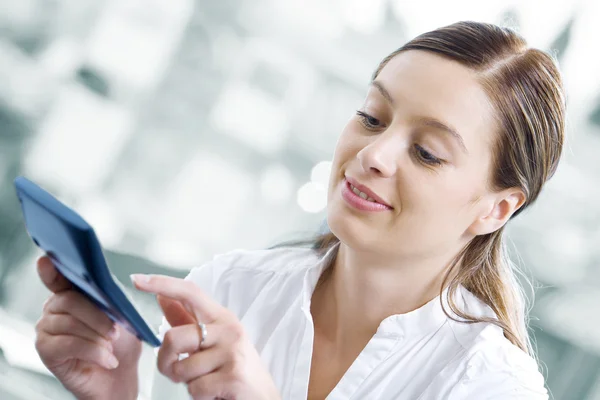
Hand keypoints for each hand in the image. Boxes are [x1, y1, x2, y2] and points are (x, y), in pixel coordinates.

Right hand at [34, 256, 141, 399]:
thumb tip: (107, 288)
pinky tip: (107, 359)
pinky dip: (94, 351)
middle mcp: (54, 307)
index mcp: (72, 293)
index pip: (58, 277)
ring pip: (70, 323)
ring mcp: (46, 328)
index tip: (47, 260)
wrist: (120, 376)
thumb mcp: (123, 315)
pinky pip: (69, 344)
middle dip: (98, 315)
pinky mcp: (46, 350)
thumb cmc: (121, 343)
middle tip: (116, 330)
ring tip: (112, 346)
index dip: (51, 269)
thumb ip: (111, 298)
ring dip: (98, 336)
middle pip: (70, 301)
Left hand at [131, 274, 280, 399]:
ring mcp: (232, 352)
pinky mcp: (233, 376)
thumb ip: (186, 319)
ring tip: (207, 382)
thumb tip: (162, 297)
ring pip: (182, 368)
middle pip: (173, 337)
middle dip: (166, 362)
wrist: (263, 398)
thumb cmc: (233, 370)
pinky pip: (195, 388)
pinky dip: (199, 396)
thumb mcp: (212, 341)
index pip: (190, 292)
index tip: (137, 280)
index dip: (162, 283)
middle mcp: (229, 330)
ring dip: (187, 383)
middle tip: (180, 372)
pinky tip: (215, 392)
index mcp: (221, 318)